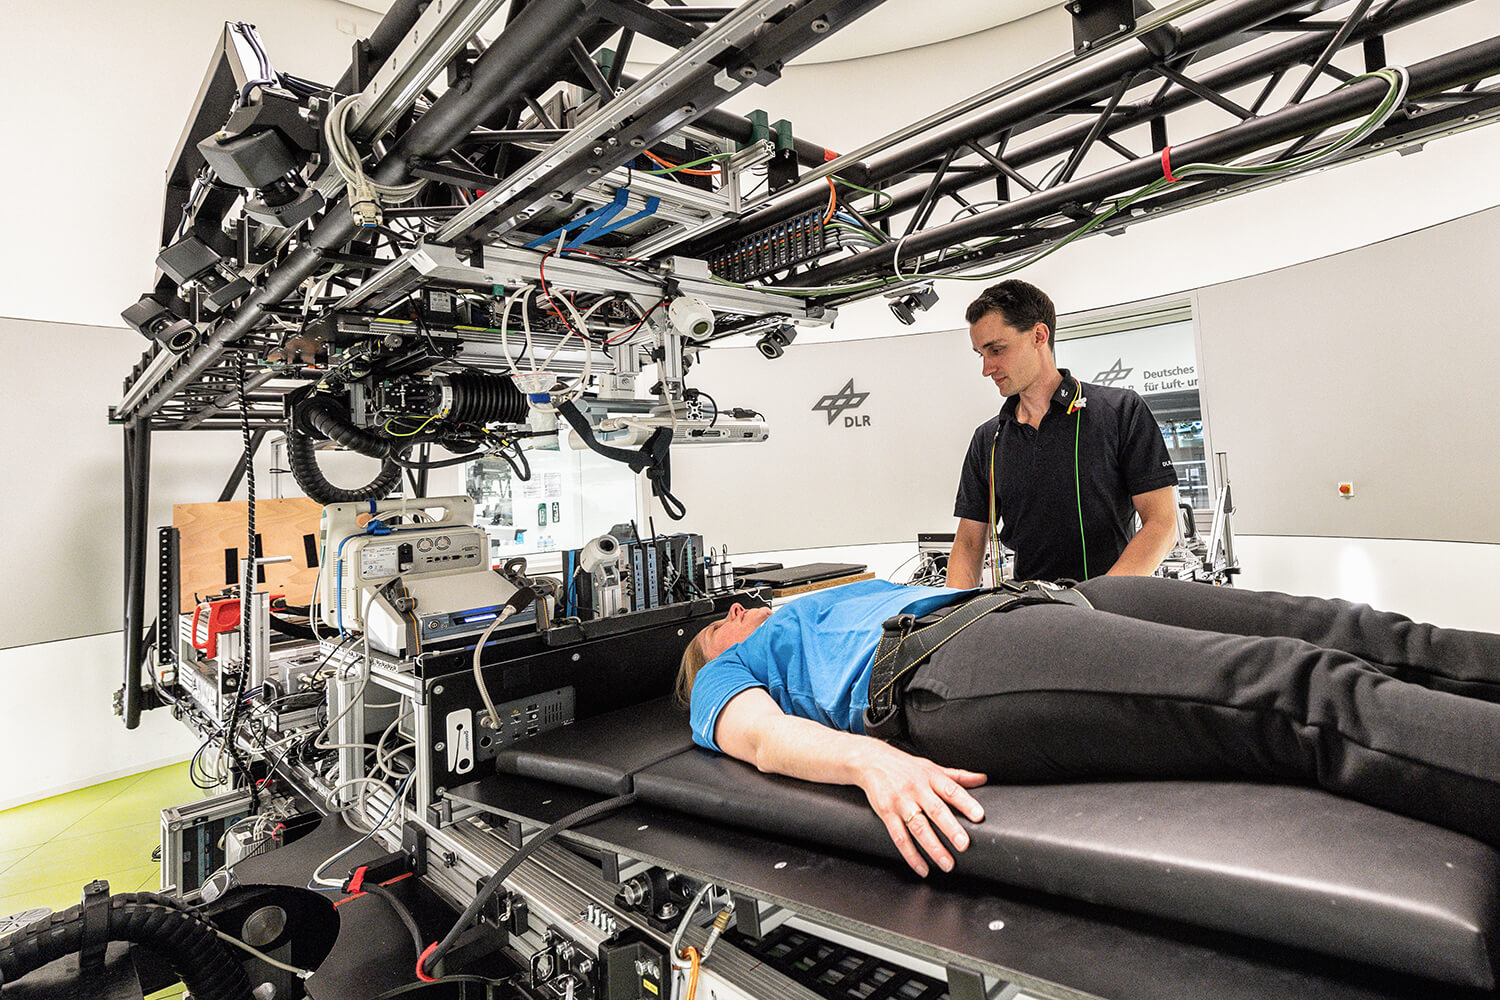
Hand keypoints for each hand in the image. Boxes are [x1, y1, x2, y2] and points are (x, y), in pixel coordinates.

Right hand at [853, 740, 986, 876]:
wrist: (871, 761)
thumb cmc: (905, 767)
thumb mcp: (932, 767)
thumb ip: (958, 776)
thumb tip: (983, 779)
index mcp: (931, 777)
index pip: (951, 790)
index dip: (966, 802)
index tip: (979, 816)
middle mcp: (916, 789)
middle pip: (935, 810)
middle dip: (950, 828)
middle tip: (964, 845)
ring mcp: (900, 802)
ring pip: (918, 827)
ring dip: (933, 848)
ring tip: (947, 864)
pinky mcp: (886, 813)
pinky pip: (899, 837)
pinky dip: (911, 855)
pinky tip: (922, 868)